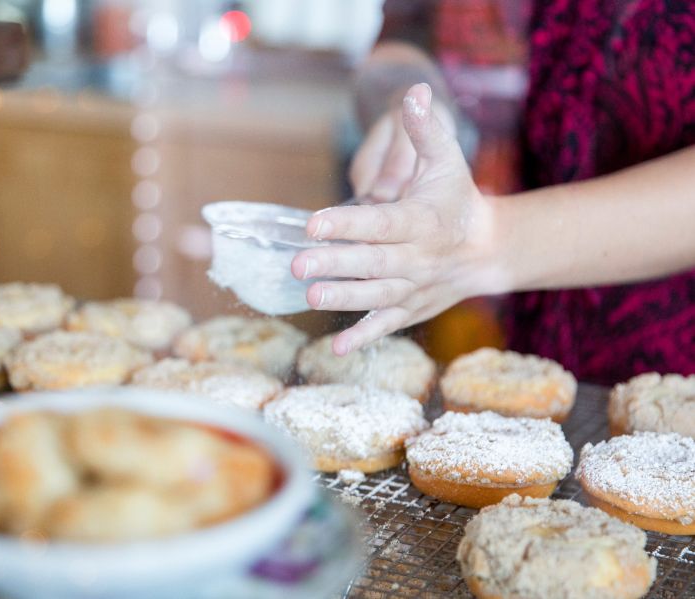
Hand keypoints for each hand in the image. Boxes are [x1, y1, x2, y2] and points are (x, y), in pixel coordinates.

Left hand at [292, 83, 494, 354]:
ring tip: (310, 297)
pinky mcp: (411, 309)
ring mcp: (414, 287)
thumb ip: (425, 130)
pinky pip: (387, 325)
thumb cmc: (456, 198)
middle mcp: (417, 257)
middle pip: (372, 262)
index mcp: (421, 220)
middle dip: (336, 264)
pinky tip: (337, 349)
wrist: (488, 248)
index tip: (313, 223)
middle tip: (297, 265)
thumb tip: (415, 92)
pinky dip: (365, 337)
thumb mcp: (447, 161)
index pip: (380, 223)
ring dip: (344, 299)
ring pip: (376, 295)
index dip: (347, 223)